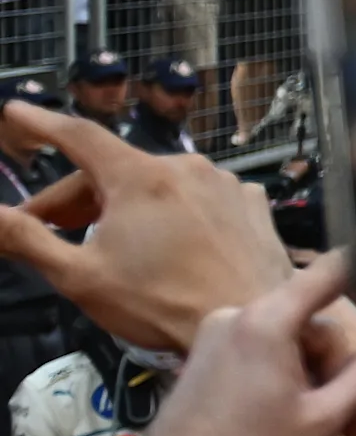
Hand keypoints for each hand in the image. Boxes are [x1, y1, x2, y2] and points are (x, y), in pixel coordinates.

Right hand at [0, 101, 291, 351]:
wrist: (253, 323)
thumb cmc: (161, 304)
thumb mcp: (79, 275)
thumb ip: (25, 238)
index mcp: (140, 176)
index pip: (79, 136)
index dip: (42, 124)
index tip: (15, 113)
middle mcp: (186, 167)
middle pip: (115, 171)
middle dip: (75, 199)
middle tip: (46, 230)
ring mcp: (226, 183)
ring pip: (158, 186)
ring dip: (124, 206)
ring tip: (106, 243)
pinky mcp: (253, 205)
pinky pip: (199, 198)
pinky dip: (174, 213)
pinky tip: (166, 244)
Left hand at [102, 253, 355, 435]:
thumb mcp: (323, 422)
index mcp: (267, 324)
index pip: (323, 276)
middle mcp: (237, 318)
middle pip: (308, 323)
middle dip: (336, 365)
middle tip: (351, 420)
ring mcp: (213, 338)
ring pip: (284, 341)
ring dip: (311, 376)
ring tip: (322, 426)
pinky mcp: (201, 360)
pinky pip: (257, 352)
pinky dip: (281, 377)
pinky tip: (288, 418)